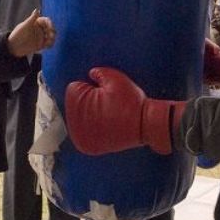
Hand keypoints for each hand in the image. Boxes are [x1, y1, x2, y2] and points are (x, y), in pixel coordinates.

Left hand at [7, 9, 55, 56]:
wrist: (13, 47)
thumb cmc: (18, 34)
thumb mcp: (25, 26)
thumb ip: (32, 18)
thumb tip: (37, 9)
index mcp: (36, 23)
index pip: (46, 21)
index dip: (50, 23)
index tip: (50, 27)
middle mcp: (39, 29)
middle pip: (50, 29)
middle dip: (52, 31)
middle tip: (51, 35)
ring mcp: (41, 37)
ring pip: (50, 36)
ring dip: (52, 38)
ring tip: (50, 41)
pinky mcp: (41, 44)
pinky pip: (48, 44)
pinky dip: (50, 44)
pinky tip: (48, 46)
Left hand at [65, 67, 184, 154]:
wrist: (145, 125)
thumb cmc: (131, 102)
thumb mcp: (115, 78)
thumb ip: (98, 72)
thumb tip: (90, 74)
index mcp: (77, 101)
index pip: (73, 88)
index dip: (90, 87)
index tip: (104, 92)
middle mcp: (73, 121)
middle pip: (73, 104)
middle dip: (87, 101)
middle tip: (107, 104)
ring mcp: (79, 136)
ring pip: (78, 119)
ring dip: (88, 116)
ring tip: (108, 115)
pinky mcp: (87, 146)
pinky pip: (83, 133)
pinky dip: (91, 130)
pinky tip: (104, 127)